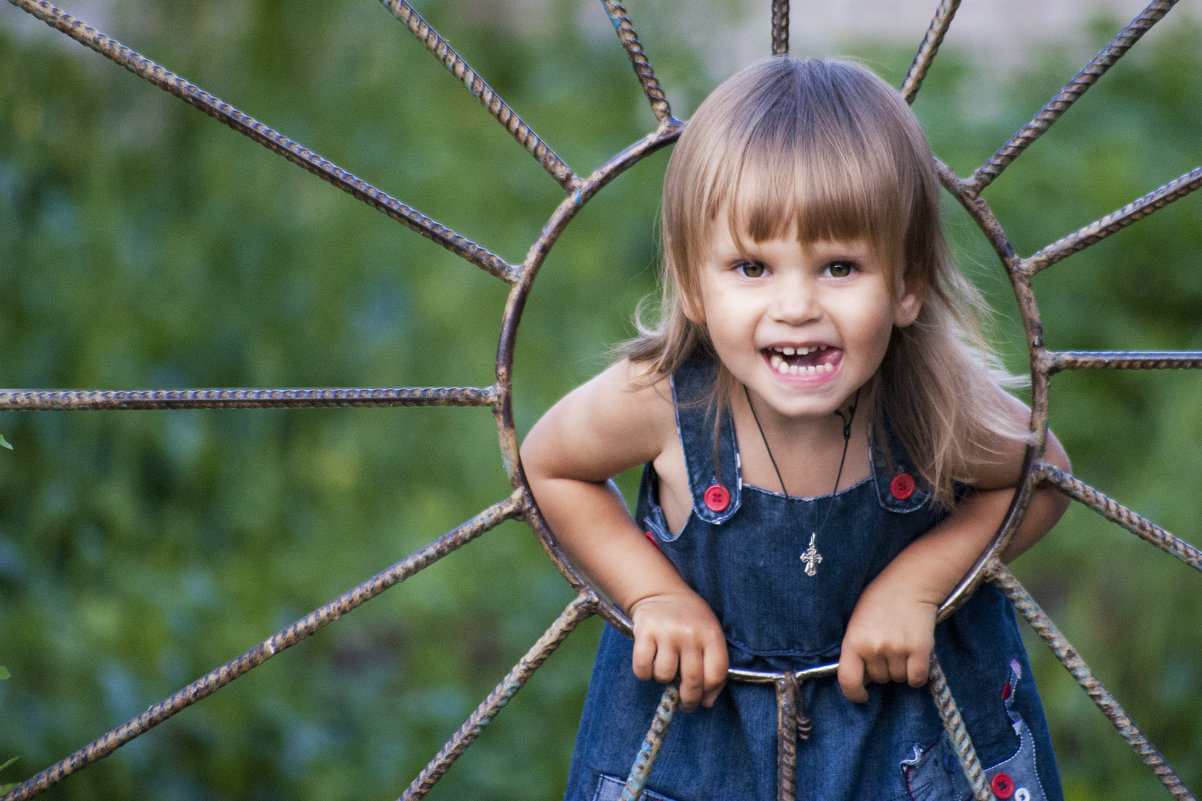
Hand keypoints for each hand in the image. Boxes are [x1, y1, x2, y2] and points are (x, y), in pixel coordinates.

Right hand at [629, 590, 728, 711]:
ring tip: (665, 669)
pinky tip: (649, 666)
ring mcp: (667, 632)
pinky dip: (644, 674)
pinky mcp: (644, 632)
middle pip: (693, 680)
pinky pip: (643, 667)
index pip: (716, 674)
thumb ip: (713, 666)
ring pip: (665, 676)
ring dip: (664, 680)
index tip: (702, 699)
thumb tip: (707, 703)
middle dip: (689, 699)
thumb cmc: (689, 620)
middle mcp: (690, 633)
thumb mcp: (708, 634)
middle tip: (685, 703)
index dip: (709, 693)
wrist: (661, 592)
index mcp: (711, 634)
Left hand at [837, 578, 937, 703]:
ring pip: (899, 678)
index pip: (848, 680)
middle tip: (888, 645)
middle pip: (878, 679)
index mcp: (853, 642)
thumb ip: (856, 650)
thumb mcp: (857, 623)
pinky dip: (917, 674)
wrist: (909, 583)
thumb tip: (863, 680)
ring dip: (901, 669)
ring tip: (901, 644)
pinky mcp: (920, 650)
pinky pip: (917, 678)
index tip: (862, 695)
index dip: (854, 693)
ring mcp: (897, 649)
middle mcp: (874, 648)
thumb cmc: (879, 601)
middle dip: (883, 668)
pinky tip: (916, 658)